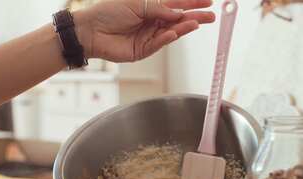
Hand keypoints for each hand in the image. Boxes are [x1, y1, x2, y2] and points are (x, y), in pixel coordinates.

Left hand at [73, 0, 214, 61]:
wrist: (91, 30)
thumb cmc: (109, 11)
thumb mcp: (137, 3)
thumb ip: (159, 8)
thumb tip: (178, 12)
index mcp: (150, 6)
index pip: (176, 4)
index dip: (192, 2)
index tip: (209, 1)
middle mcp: (152, 21)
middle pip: (178, 19)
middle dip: (195, 16)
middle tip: (211, 16)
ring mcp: (148, 36)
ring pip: (171, 32)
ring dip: (184, 27)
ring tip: (197, 22)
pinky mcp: (143, 50)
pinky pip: (158, 43)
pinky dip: (167, 38)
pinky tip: (175, 32)